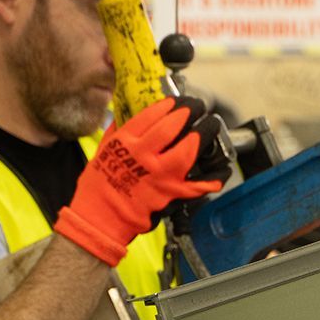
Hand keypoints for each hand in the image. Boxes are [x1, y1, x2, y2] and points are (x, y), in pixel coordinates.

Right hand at [54, 98, 222, 265]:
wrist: (100, 218)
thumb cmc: (97, 187)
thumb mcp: (101, 150)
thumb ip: (116, 130)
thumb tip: (124, 113)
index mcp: (125, 143)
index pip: (150, 116)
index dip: (166, 105)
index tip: (175, 102)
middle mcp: (144, 157)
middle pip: (171, 128)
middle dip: (188, 113)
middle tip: (196, 107)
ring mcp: (159, 176)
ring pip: (187, 152)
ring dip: (202, 136)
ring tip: (210, 126)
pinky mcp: (170, 194)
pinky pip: (196, 185)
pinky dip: (212, 178)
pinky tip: (222, 168)